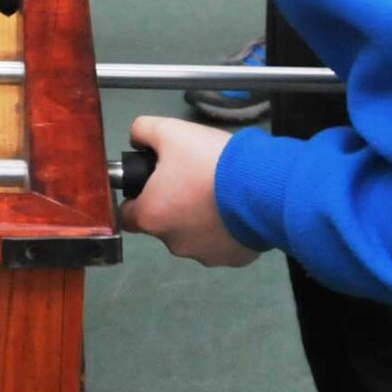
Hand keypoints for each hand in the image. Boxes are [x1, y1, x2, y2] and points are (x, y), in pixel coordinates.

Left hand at [117, 114, 261, 266]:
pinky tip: (236, 208)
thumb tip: (137, 140)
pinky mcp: (234, 259)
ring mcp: (206, 255)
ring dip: (200, 218)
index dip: (137, 198)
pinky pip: (223, 243)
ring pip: (194, 235)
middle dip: (173, 205)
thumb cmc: (210, 161)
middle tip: (193, 179)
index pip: (128, 215)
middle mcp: (174, 244)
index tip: (153, 183)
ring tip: (219, 191)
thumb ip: (143, 131)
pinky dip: (226, 229)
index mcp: (152, 217)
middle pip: (164, 224)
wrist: (264, 185)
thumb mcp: (170, 131)